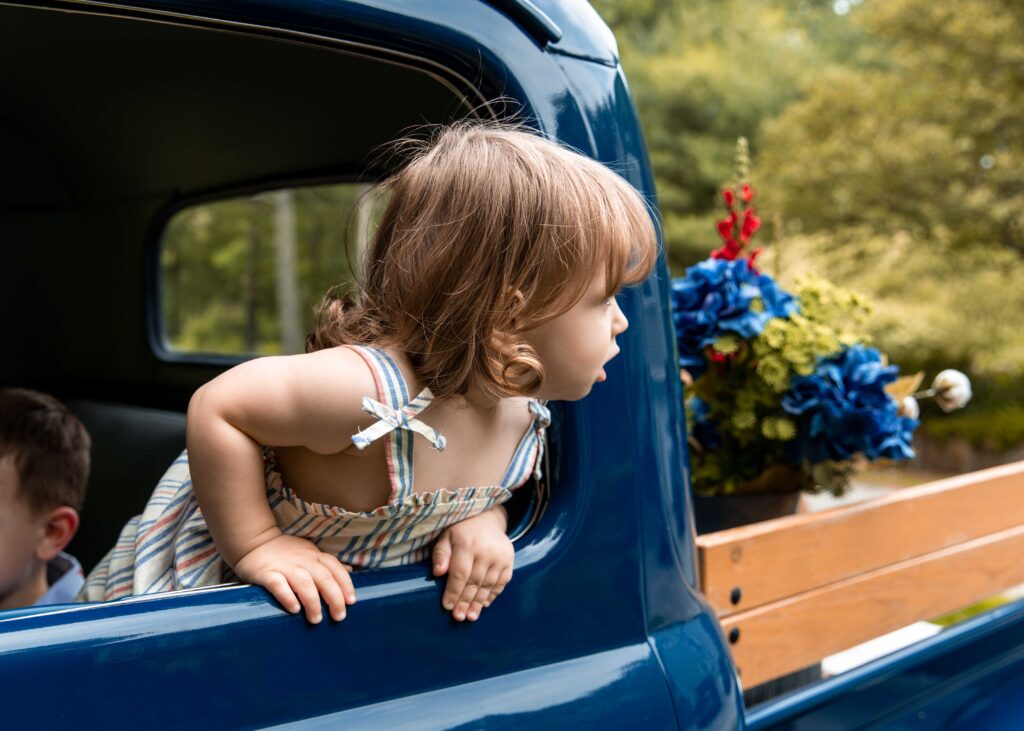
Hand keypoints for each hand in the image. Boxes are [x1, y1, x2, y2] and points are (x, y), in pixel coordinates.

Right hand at [233, 533, 355, 622]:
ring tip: (316, 619)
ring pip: (304, 582)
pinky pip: (278, 585)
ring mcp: (285, 566)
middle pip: (323, 578)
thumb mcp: (310, 553)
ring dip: (313, 602)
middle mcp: (302, 560)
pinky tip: (294, 609)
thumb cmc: (286, 552)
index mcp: (314, 556)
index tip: (351, 601)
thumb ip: (328, 564)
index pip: (335, 568)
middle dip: (334, 598)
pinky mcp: (267, 573)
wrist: (254, 542)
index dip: (345, 584)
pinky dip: (288, 597)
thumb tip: (350, 571)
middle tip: (339, 616)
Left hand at [432, 507, 513, 621]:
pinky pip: (501, 582)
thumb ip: (440, 554)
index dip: (453, 592)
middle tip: (459, 617)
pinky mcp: (509, 560)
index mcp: (467, 544)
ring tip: (471, 616)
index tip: (447, 606)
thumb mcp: (446, 537)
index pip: (460, 574)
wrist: (487, 518)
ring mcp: (500, 556)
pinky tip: (484, 605)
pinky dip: (493, 595)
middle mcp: (486, 550)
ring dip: (479, 602)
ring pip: (488, 584)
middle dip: (465, 602)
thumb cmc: (461, 531)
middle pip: (474, 582)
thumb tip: (438, 573)